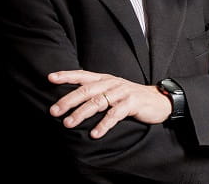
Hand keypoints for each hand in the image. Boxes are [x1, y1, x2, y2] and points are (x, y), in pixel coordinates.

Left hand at [48, 70, 170, 138]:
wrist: (158, 100)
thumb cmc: (130, 97)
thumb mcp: (112, 90)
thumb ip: (95, 92)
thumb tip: (71, 101)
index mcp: (104, 79)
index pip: (82, 75)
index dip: (66, 75)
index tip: (50, 78)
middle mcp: (111, 83)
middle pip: (86, 90)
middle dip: (68, 100)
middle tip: (53, 111)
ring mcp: (121, 92)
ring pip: (97, 102)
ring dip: (81, 113)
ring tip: (68, 123)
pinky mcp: (132, 103)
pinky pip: (115, 114)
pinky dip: (104, 124)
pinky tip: (95, 134)